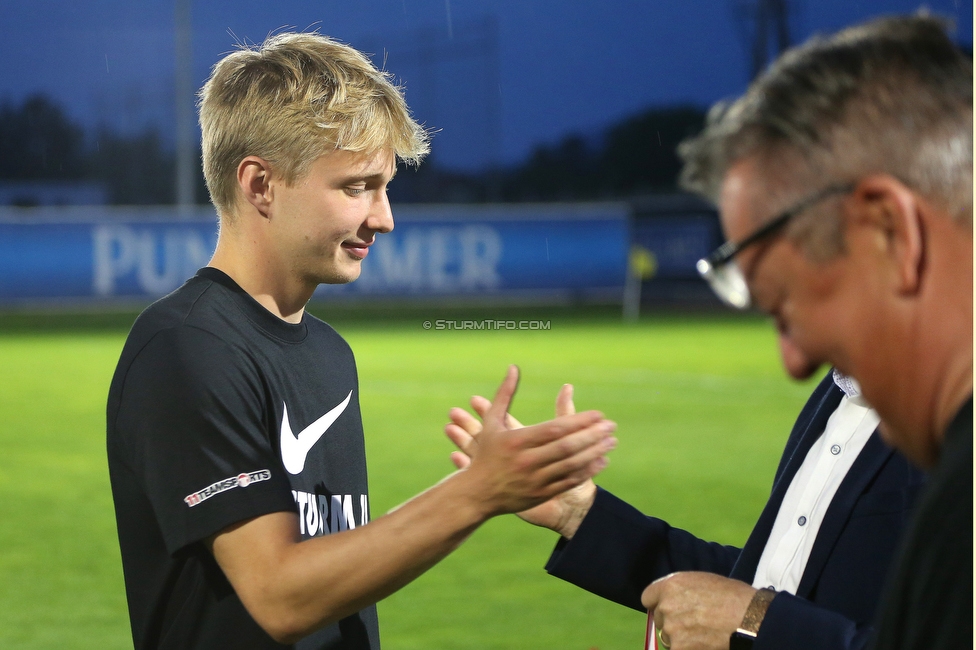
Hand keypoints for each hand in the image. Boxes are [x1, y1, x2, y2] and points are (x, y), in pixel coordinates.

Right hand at [446, 382, 601, 537]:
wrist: (478, 494)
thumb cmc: (487, 453)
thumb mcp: (491, 422)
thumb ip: (504, 394)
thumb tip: (514, 367)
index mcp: (516, 441)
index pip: (554, 429)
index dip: (579, 421)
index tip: (598, 414)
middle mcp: (527, 461)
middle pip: (567, 447)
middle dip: (592, 435)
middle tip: (612, 426)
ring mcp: (535, 479)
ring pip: (571, 465)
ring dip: (595, 452)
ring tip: (612, 441)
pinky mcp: (542, 494)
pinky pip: (570, 481)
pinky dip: (588, 471)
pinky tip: (602, 460)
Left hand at [641, 572, 757, 649]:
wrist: (749, 619)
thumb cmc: (733, 596)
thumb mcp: (702, 581)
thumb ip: (682, 590)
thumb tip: (674, 600)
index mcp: (670, 585)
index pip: (647, 597)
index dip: (658, 603)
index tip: (669, 608)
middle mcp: (666, 606)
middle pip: (659, 618)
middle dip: (672, 621)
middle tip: (693, 623)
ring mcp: (672, 630)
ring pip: (668, 637)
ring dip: (680, 638)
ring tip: (701, 635)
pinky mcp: (680, 649)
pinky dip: (688, 648)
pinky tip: (703, 645)